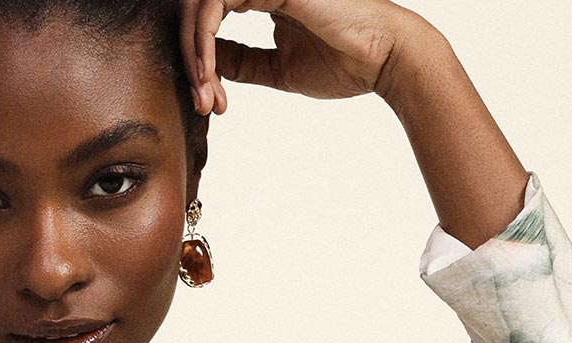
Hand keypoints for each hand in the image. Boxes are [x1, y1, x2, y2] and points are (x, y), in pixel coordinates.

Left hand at [180, 0, 428, 113]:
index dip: (198, 60)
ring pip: (198, 7)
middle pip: (196, 10)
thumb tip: (205, 62)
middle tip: (200, 103)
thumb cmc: (342, 62)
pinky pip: (213, 6)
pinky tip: (210, 77)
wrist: (382, 57)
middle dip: (189, 59)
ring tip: (205, 96)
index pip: (210, 18)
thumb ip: (241, 61)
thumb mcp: (277, 68)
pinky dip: (203, 44)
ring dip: (192, 55)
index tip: (209, 101)